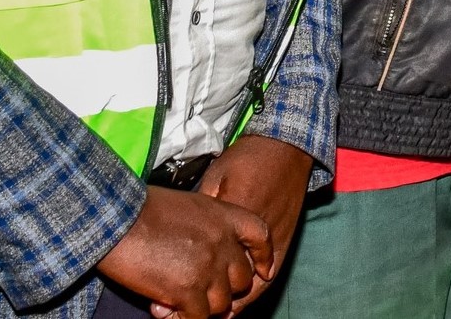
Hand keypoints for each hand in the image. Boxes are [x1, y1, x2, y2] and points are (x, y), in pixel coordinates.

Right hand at [99, 186, 270, 318]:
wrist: (119, 218)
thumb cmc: (143, 208)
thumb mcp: (188, 206)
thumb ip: (206, 227)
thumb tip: (203, 249)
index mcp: (225, 216)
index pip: (260, 236)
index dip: (263, 257)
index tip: (261, 271)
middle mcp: (223, 243)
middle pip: (241, 278)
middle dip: (225, 288)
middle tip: (203, 291)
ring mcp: (208, 269)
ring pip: (221, 303)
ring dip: (203, 306)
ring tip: (183, 302)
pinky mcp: (188, 291)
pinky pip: (198, 317)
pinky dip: (185, 318)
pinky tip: (168, 311)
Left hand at [195, 135, 312, 314]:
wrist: (286, 148)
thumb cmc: (247, 159)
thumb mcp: (215, 178)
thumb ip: (202, 212)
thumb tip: (182, 241)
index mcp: (233, 221)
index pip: (206, 268)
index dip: (184, 289)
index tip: (164, 300)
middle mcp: (254, 239)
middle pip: (227, 284)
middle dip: (203, 303)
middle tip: (178, 312)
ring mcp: (273, 244)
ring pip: (249, 289)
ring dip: (227, 305)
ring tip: (205, 313)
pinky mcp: (284, 243)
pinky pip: (268, 278)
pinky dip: (250, 294)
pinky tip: (234, 303)